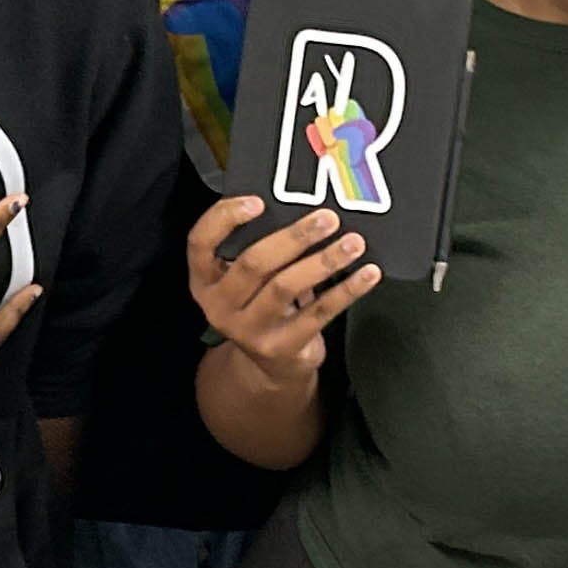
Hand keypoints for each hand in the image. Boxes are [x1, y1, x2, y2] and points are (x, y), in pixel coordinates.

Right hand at [189, 195, 375, 381]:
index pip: (200, 242)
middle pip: (253, 264)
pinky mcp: (281, 347)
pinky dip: (345, 291)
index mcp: (205, 280)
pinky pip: (317, 313)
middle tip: (327, 218)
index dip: (225, 218)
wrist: (271, 366)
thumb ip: (257, 246)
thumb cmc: (262, 305)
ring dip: (322, 261)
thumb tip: (301, 204)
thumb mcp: (245, 280)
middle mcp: (220, 306)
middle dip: (293, 237)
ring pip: (286, 287)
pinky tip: (366, 274)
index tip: (258, 200)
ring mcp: (249, 330)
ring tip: (352, 243)